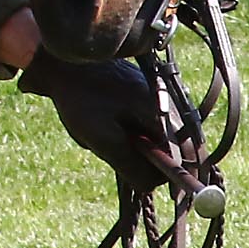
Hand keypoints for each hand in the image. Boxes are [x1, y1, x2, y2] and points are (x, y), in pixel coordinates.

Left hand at [17, 51, 188, 185]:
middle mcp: (169, 105)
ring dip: (140, 147)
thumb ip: (130, 164)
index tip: (149, 183)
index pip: (184, 158)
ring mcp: (161, 100)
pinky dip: (134, 134)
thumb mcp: (102, 138)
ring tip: (110, 135)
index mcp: (163, 114)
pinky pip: (150, 128)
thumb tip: (153, 186)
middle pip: (175, 150)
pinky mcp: (150, 98)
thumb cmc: (82, 97)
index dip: (170, 176)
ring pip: (161, 140)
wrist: (64, 61)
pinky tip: (112, 123)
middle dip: (150, 160)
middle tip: (120, 155)